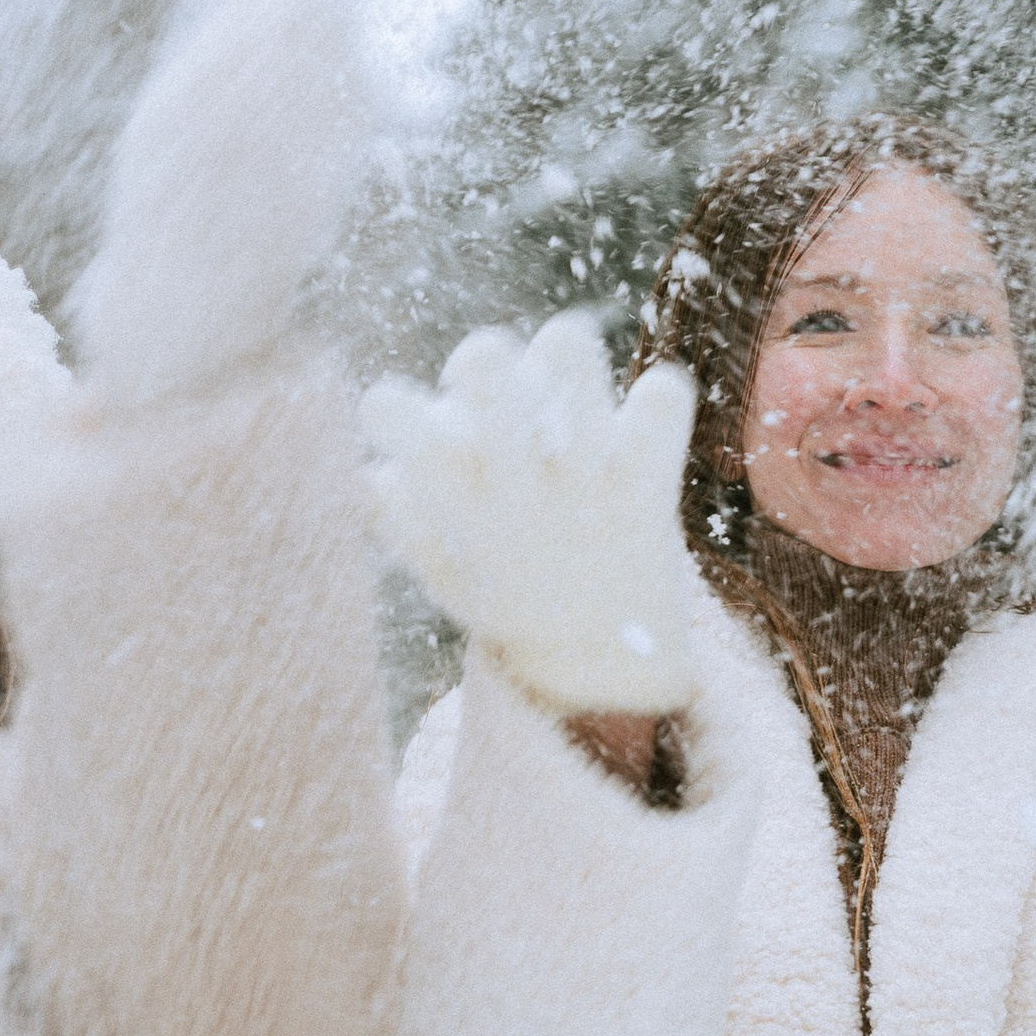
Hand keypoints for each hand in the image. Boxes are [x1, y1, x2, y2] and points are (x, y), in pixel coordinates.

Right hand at [361, 312, 698, 716]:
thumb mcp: (446, 577)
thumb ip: (403, 523)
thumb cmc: (516, 609)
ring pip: (567, 352)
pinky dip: (656, 401)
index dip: (392, 405)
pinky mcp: (648, 488)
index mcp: (455, 507)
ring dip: (562, 357)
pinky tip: (643, 429)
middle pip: (484, 363)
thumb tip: (375, 472)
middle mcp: (514, 488)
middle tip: (499, 395)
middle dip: (481, 358)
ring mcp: (583, 486)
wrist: (602, 683)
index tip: (413, 428)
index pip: (388, 412)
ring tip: (567, 396)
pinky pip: (659, 402)